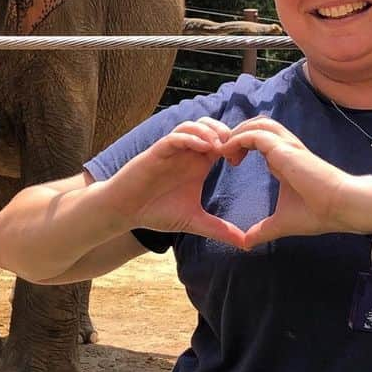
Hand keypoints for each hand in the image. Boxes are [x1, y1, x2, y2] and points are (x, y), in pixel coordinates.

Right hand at [104, 118, 247, 248]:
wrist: (126, 211)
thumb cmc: (156, 212)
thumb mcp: (194, 222)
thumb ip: (219, 229)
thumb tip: (246, 245)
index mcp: (198, 164)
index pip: (222, 141)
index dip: (235, 145)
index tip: (239, 161)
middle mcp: (186, 153)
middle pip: (211, 126)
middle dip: (226, 132)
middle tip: (233, 151)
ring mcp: (172, 151)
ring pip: (193, 126)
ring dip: (209, 131)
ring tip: (219, 147)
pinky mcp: (157, 152)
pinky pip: (175, 137)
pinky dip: (190, 138)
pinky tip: (203, 148)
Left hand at [221, 117, 371, 247]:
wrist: (342, 207)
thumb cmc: (318, 213)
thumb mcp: (282, 222)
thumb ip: (263, 230)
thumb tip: (246, 244)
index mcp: (284, 160)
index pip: (259, 139)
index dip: (241, 145)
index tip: (230, 163)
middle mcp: (285, 148)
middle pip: (256, 125)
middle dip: (236, 134)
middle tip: (223, 153)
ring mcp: (286, 146)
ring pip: (256, 124)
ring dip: (236, 133)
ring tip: (224, 151)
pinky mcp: (285, 149)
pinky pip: (255, 134)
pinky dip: (238, 139)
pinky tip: (228, 154)